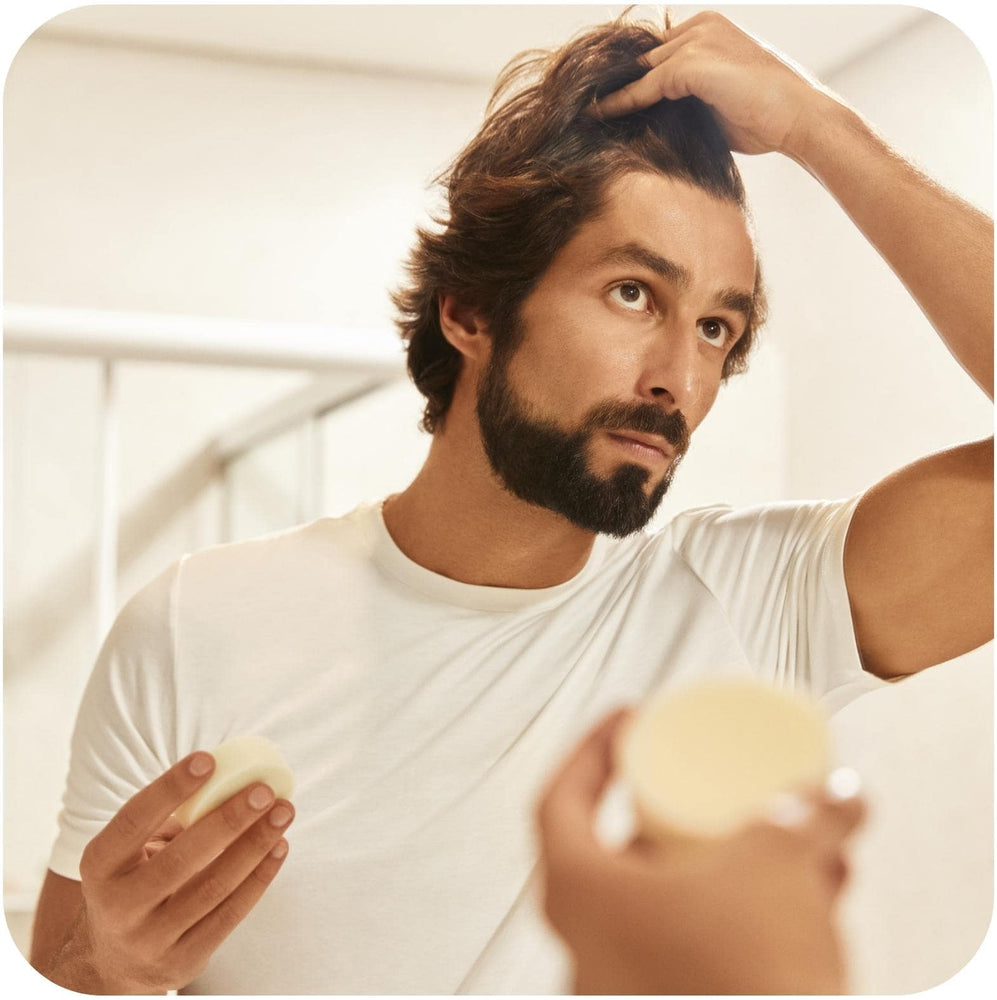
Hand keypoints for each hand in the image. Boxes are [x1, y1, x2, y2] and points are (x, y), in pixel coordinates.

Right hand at [54, 752, 293, 993]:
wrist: (116, 959)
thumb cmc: (137, 880)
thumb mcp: (132, 851)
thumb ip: (170, 818)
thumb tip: (231, 773)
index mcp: (101, 866)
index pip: (133, 821)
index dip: (169, 789)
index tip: (208, 760)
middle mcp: (119, 906)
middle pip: (180, 860)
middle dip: (227, 821)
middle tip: (264, 790)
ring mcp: (150, 939)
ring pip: (213, 888)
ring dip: (254, 845)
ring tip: (283, 812)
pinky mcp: (182, 961)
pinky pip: (230, 915)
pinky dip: (259, 877)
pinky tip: (279, 846)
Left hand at [536, 709, 864, 994]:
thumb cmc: (743, 984)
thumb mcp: (776, 866)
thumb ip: (807, 818)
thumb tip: (835, 794)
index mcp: (578, 894)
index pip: (559, 796)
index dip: (591, 748)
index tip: (626, 722)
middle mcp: (585, 948)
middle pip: (621, 854)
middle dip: (679, 816)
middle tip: (707, 789)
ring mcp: (623, 990)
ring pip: (670, 908)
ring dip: (725, 871)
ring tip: (781, 848)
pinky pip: (698, 952)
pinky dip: (740, 922)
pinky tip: (800, 907)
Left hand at [593, 11, 832, 156]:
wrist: (799, 117)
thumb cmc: (764, 117)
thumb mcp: (716, 101)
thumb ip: (684, 98)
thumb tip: (650, 118)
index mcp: (708, 27)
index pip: (655, 50)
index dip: (630, 76)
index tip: (601, 100)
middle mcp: (700, 25)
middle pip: (642, 55)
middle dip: (615, 81)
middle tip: (581, 107)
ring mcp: (695, 40)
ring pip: (640, 69)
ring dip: (611, 93)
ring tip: (581, 115)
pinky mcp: (690, 63)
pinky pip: (644, 86)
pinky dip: (621, 104)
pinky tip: (598, 119)